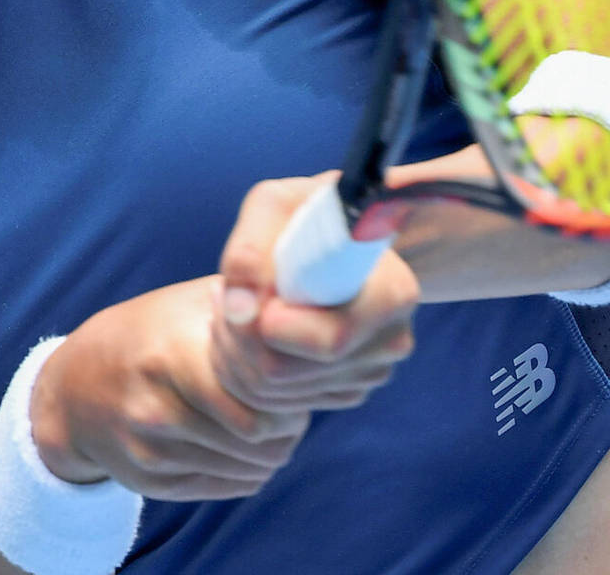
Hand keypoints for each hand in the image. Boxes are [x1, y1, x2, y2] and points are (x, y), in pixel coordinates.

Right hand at [28, 277, 309, 501]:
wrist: (72, 387)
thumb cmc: (147, 334)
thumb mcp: (188, 304)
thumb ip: (245, 304)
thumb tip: (310, 308)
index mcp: (170, 357)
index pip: (260, 399)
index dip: (289, 392)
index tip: (290, 378)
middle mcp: (156, 409)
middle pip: (261, 439)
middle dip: (288, 424)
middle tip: (289, 406)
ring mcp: (151, 452)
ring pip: (251, 467)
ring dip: (273, 448)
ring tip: (268, 421)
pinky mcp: (151, 483)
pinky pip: (230, 487)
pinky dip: (249, 468)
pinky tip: (241, 443)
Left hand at [212, 173, 418, 415]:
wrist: (335, 233)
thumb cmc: (304, 212)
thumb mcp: (274, 205)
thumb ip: (251, 248)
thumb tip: (240, 309)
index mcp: (391, 293)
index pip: (326, 341)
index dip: (266, 326)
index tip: (237, 291)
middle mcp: (390, 342)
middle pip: (286, 373)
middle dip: (235, 337)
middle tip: (218, 295)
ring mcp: (369, 372)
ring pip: (272, 394)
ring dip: (232, 351)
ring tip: (227, 305)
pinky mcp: (343, 390)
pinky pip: (275, 404)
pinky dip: (243, 369)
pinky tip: (244, 328)